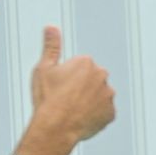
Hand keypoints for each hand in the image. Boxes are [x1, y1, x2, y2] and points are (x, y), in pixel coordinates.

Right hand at [30, 26, 115, 143]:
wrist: (55, 126)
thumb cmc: (48, 98)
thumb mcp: (44, 68)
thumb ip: (51, 46)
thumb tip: (51, 28)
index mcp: (86, 62)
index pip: (78, 68)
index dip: (65, 79)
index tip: (58, 87)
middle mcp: (102, 76)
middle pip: (90, 81)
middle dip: (80, 88)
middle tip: (64, 100)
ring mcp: (108, 95)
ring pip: (97, 97)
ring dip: (89, 102)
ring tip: (72, 111)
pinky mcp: (111, 113)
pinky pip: (103, 113)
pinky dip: (94, 116)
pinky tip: (80, 119)